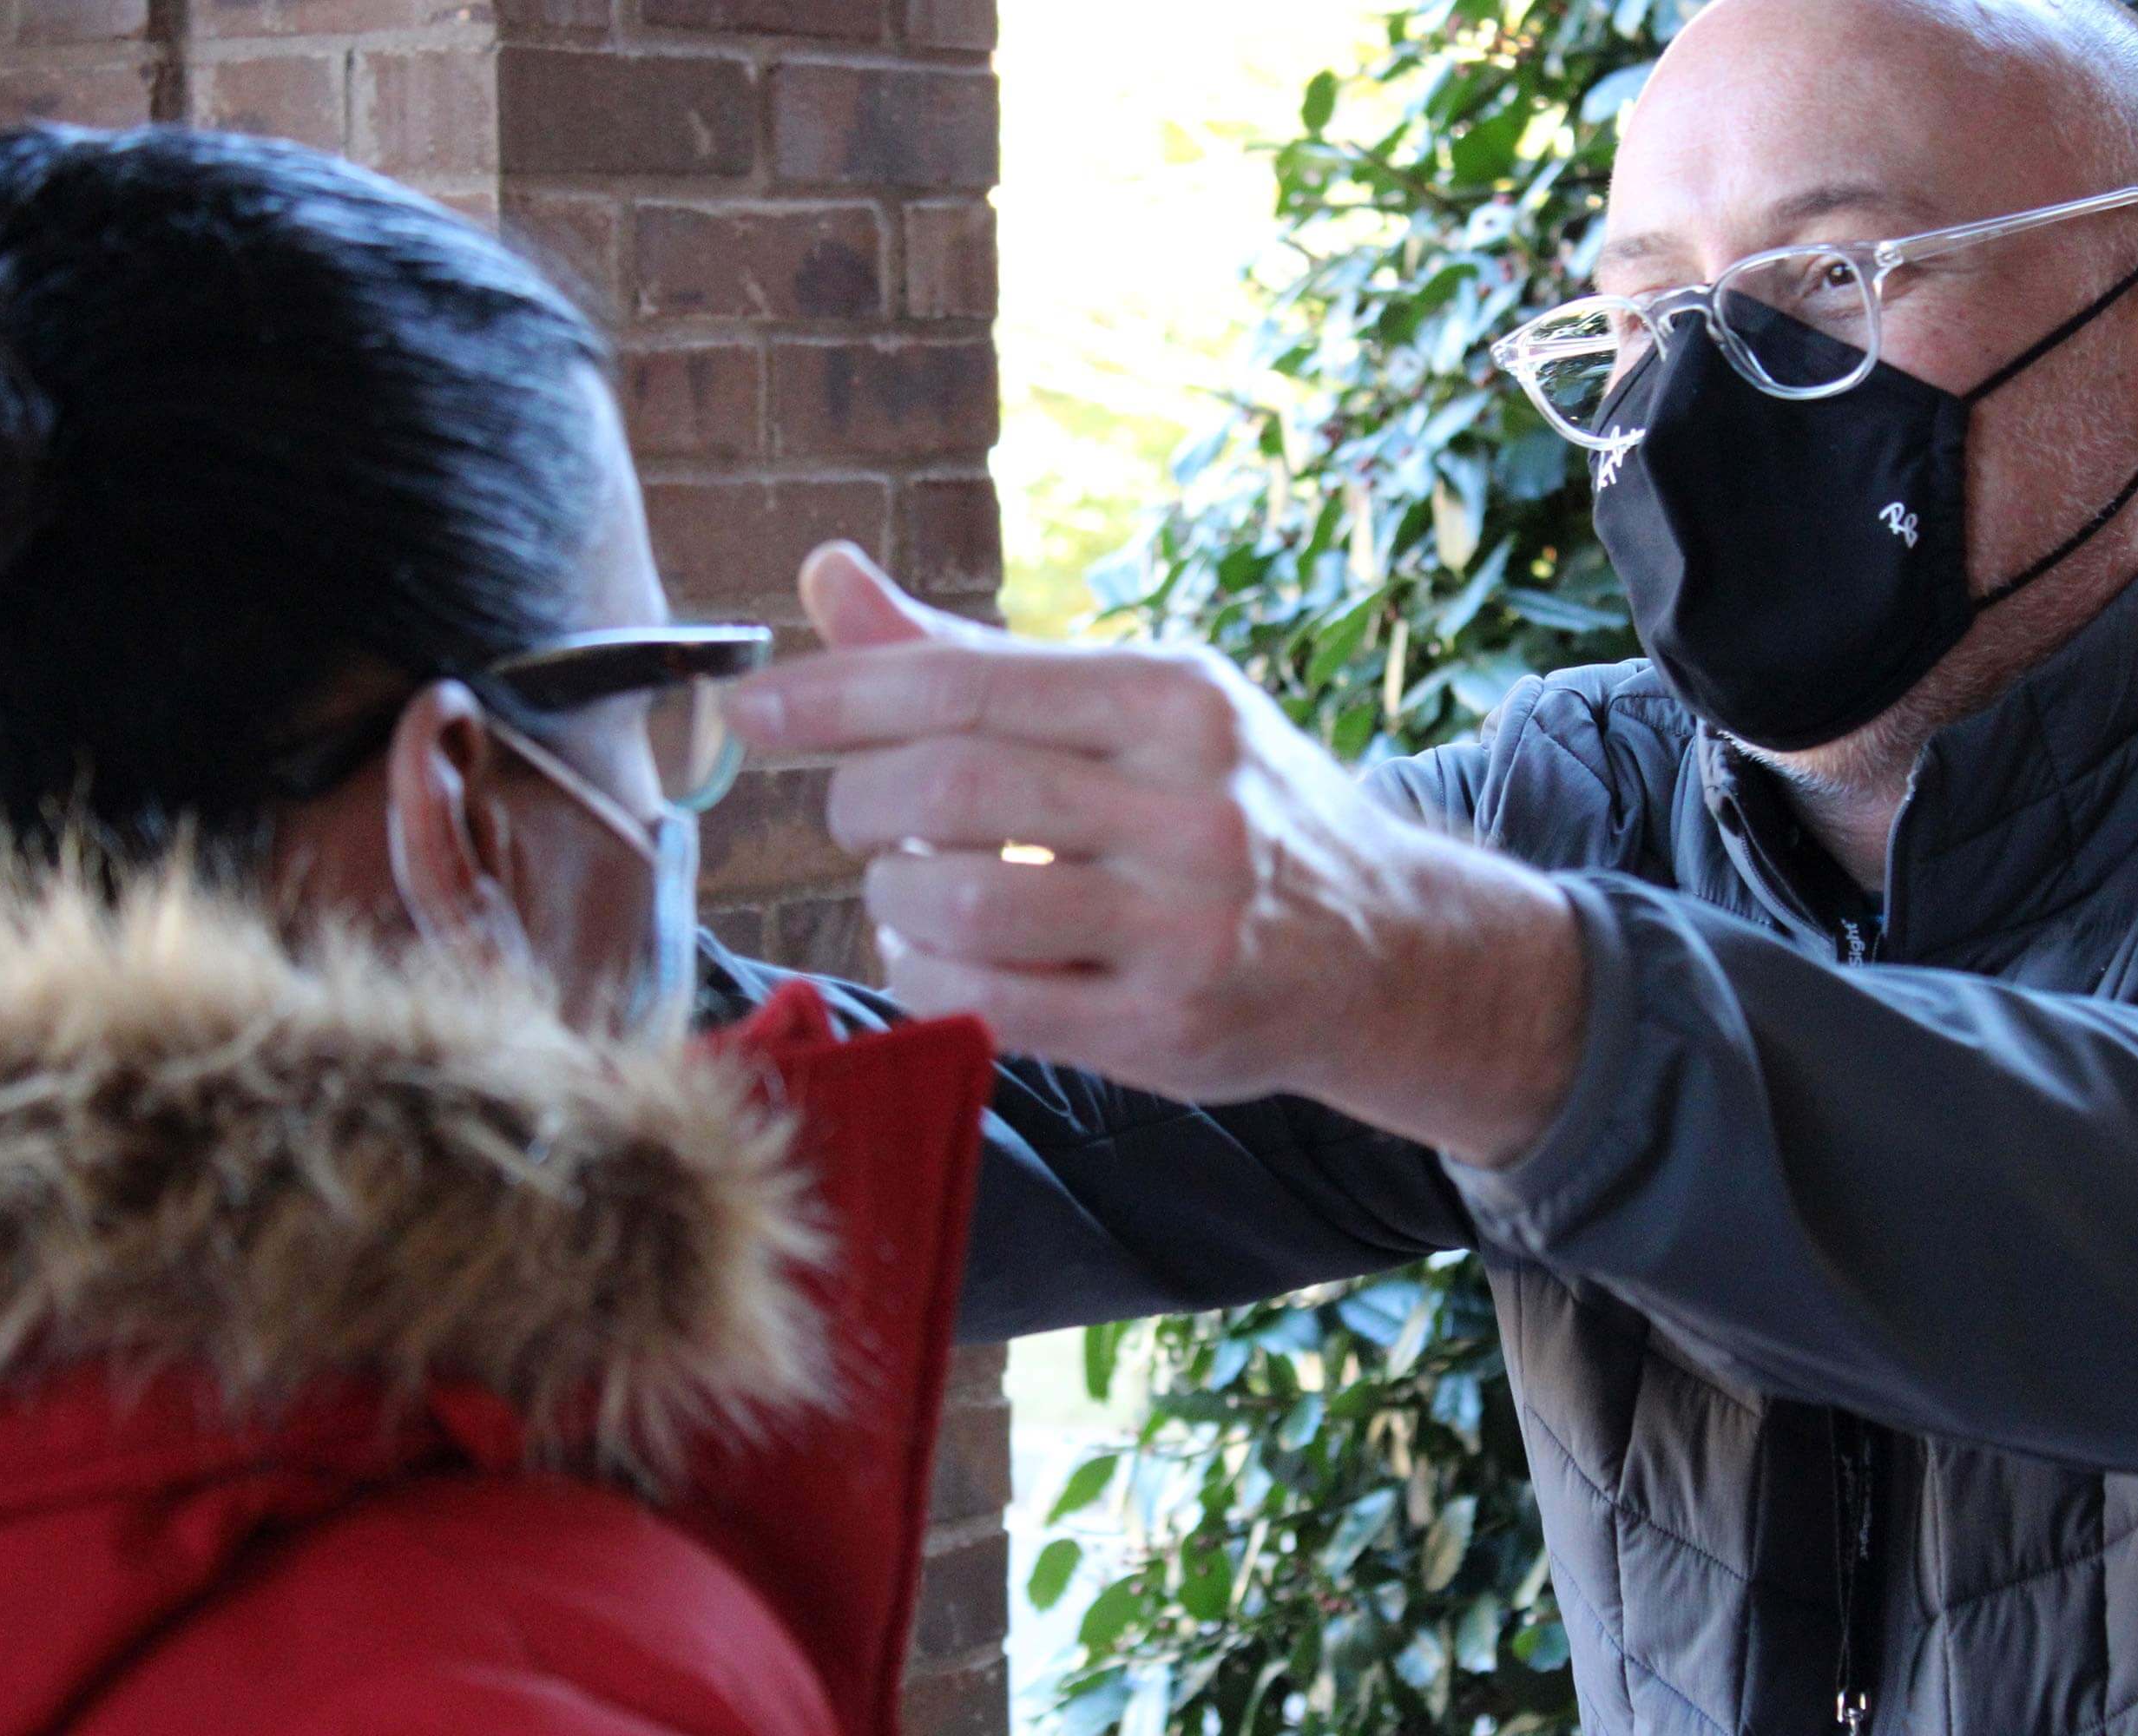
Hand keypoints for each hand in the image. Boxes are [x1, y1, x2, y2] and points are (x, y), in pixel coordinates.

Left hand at [725, 543, 1585, 1161]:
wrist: (1386, 951)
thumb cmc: (1226, 813)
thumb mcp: (1131, 711)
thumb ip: (970, 660)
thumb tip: (824, 575)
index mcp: (1174, 698)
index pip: (966, 683)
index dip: (837, 697)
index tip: (751, 713)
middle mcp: (1190, 803)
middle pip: (951, 788)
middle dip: (861, 803)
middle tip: (857, 817)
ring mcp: (1185, 922)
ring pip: (960, 901)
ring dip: (892, 898)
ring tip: (908, 888)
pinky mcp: (1167, 1026)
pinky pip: (989, 1002)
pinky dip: (927, 976)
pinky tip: (938, 957)